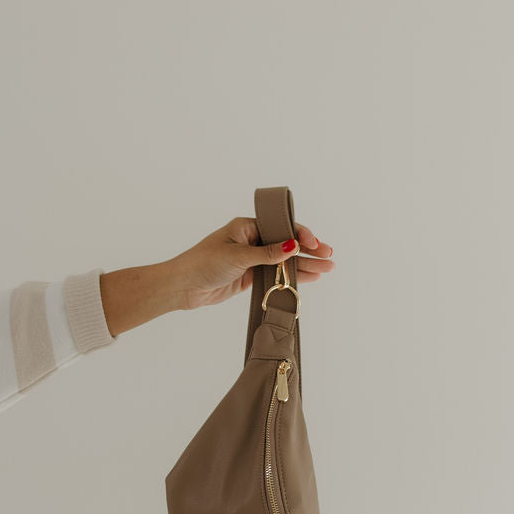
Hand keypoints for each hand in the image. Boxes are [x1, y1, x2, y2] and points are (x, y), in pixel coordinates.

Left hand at [169, 217, 335, 312]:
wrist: (183, 286)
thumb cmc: (203, 263)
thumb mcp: (238, 256)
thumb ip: (268, 254)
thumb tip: (293, 246)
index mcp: (246, 227)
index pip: (280, 227)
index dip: (299, 234)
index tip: (314, 243)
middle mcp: (252, 240)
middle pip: (286, 244)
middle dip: (308, 250)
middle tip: (329, 256)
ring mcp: (252, 258)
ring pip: (284, 261)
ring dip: (304, 265)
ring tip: (327, 268)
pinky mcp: (250, 275)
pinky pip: (276, 274)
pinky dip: (291, 276)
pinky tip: (310, 278)